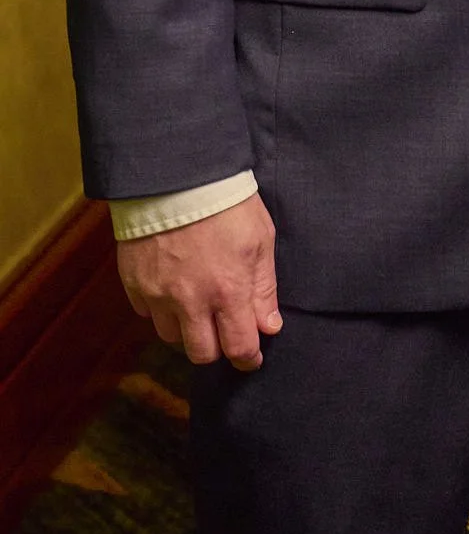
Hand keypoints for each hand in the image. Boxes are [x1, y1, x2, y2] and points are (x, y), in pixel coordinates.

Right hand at [116, 194, 280, 370]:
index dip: (248, 358)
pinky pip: (147, 313)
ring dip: (187, 328)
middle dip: (216, 347)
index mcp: (228, 290)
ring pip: (171, 337)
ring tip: (197, 304)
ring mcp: (158, 294)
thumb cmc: (227, 203)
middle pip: (201, 353)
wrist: (177, 175)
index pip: (238, 347)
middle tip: (223, 329)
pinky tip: (172, 287)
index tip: (251, 357)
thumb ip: (263, 287)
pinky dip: (161, 308)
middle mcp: (191, 301)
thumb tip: (269, 327)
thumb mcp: (260, 238)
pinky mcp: (134, 284)